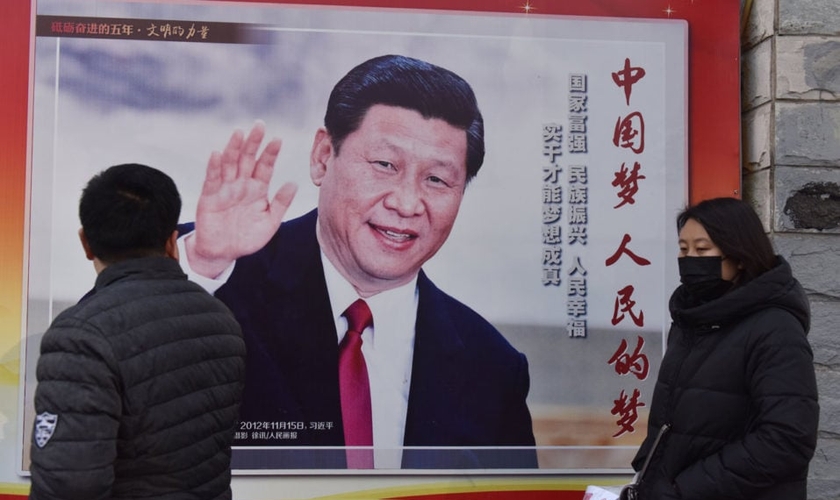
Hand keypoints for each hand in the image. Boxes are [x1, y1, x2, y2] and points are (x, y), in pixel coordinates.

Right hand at [186, 121, 297, 277]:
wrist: (224, 253)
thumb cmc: (247, 237)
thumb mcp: (269, 222)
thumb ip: (280, 203)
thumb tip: (293, 183)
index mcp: (257, 189)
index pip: (265, 166)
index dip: (270, 153)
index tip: (278, 139)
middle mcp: (241, 184)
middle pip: (247, 159)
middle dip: (253, 142)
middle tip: (259, 125)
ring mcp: (225, 189)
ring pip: (229, 164)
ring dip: (233, 148)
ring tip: (239, 133)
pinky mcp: (209, 197)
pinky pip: (212, 180)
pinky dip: (214, 167)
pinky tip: (217, 154)